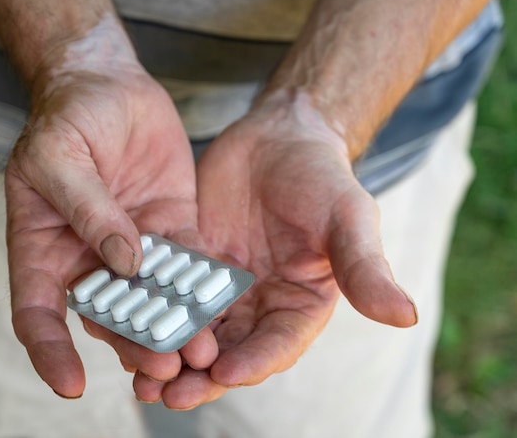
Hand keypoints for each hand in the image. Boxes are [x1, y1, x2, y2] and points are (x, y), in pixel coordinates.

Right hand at [5, 63, 217, 398]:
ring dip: (175, 325)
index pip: (38, 312)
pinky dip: (202, 285)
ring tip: (201, 348)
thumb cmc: (66, 120)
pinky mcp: (172, 227)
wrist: (107, 86)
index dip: (50, 351)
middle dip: (134, 344)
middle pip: (109, 315)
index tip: (69, 385)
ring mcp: (135, 246)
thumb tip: (125, 264)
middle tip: (165, 366)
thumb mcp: (60, 158)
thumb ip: (89, 210)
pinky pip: (187, 263)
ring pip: (154, 298)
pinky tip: (221, 302)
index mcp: (45, 248)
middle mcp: (90, 258)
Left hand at [133, 92, 417, 407]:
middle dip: (201, 375)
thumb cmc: (321, 176)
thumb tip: (406, 316)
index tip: (225, 372)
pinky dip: (150, 315)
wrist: (277, 137)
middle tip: (168, 393)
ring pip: (194, 332)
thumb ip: (365, 268)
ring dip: (169, 357)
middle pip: (230, 351)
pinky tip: (124, 328)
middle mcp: (260, 305)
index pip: (278, 345)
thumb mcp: (346, 218)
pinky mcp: (191, 266)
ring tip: (139, 378)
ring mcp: (223, 288)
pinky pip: (168, 296)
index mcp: (300, 305)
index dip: (254, 362)